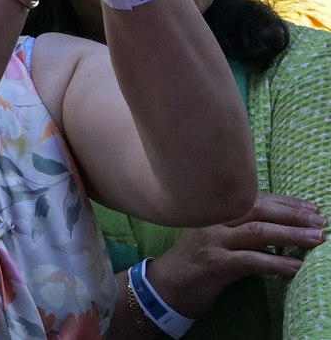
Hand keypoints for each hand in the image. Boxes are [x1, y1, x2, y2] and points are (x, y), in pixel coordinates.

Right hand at [147, 192, 322, 317]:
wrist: (168, 285)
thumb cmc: (197, 260)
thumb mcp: (218, 238)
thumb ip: (242, 229)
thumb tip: (283, 229)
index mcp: (215, 210)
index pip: (254, 198)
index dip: (285, 201)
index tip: (312, 206)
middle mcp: (213, 219)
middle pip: (257, 209)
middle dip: (292, 214)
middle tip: (321, 219)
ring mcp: (213, 241)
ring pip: (257, 232)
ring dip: (290, 234)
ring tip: (316, 238)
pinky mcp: (215, 264)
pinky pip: (250, 261)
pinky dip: (275, 263)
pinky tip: (295, 267)